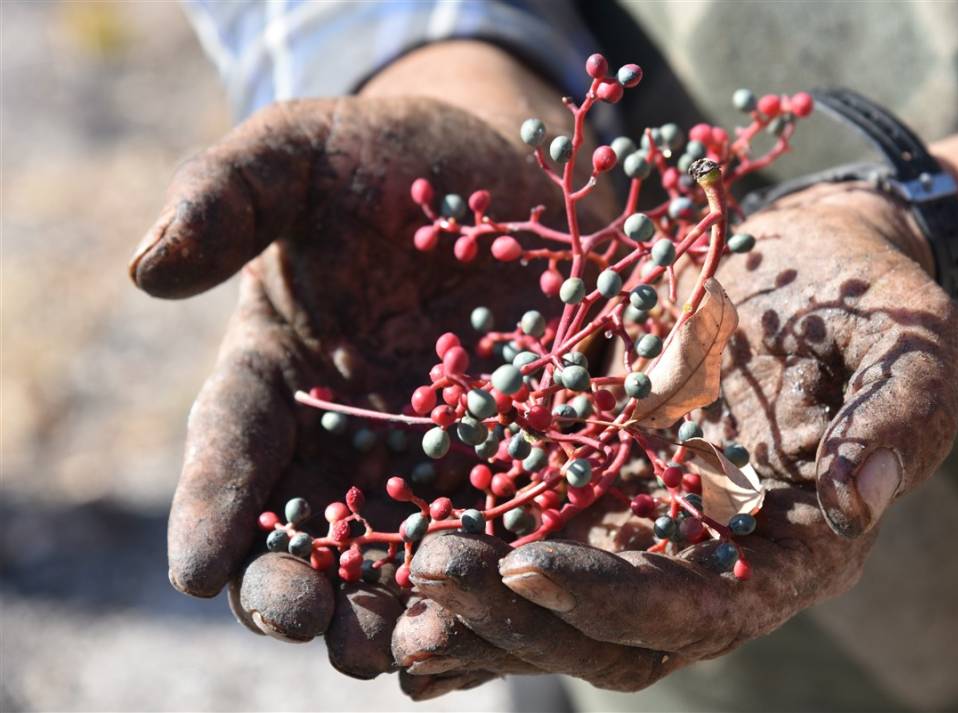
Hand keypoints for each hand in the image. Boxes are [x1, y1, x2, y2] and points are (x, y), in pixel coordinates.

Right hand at [131, 92, 567, 676]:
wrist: (502, 170)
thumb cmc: (384, 160)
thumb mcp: (303, 152)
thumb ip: (227, 193)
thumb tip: (147, 266)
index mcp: (275, 375)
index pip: (229, 446)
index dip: (211, 504)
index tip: (194, 566)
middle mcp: (344, 438)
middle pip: (307, 529)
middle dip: (295, 584)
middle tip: (300, 620)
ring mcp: (433, 458)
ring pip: (400, 553)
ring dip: (393, 605)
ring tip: (391, 647)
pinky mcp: (519, 458)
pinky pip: (505, 528)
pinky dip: (495, 573)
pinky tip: (499, 606)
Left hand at [393, 183, 957, 692]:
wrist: (815, 263)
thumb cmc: (874, 305)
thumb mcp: (907, 348)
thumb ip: (894, 419)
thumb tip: (858, 493)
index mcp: (785, 550)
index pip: (695, 608)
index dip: (612, 598)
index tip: (526, 562)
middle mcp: (705, 557)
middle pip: (605, 624)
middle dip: (516, 612)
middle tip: (426, 574)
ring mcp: (644, 523)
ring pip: (554, 594)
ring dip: (475, 601)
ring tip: (391, 585)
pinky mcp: (600, 477)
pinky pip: (528, 527)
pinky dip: (472, 552)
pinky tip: (393, 557)